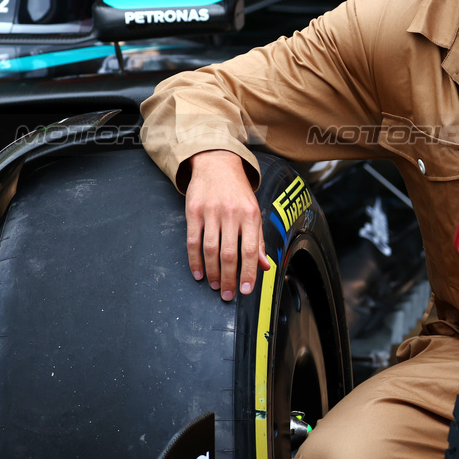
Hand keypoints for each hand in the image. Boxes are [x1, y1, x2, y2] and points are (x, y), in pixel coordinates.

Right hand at [184, 150, 270, 300]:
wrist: (217, 164)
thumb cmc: (238, 192)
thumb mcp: (255, 212)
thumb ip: (259, 240)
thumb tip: (265, 266)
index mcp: (250, 215)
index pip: (251, 250)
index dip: (249, 273)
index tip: (246, 290)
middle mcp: (231, 213)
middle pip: (229, 254)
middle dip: (229, 278)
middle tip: (228, 295)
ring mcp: (211, 212)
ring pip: (210, 249)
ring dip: (212, 272)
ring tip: (215, 286)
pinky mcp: (193, 211)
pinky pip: (192, 240)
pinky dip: (195, 260)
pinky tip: (198, 272)